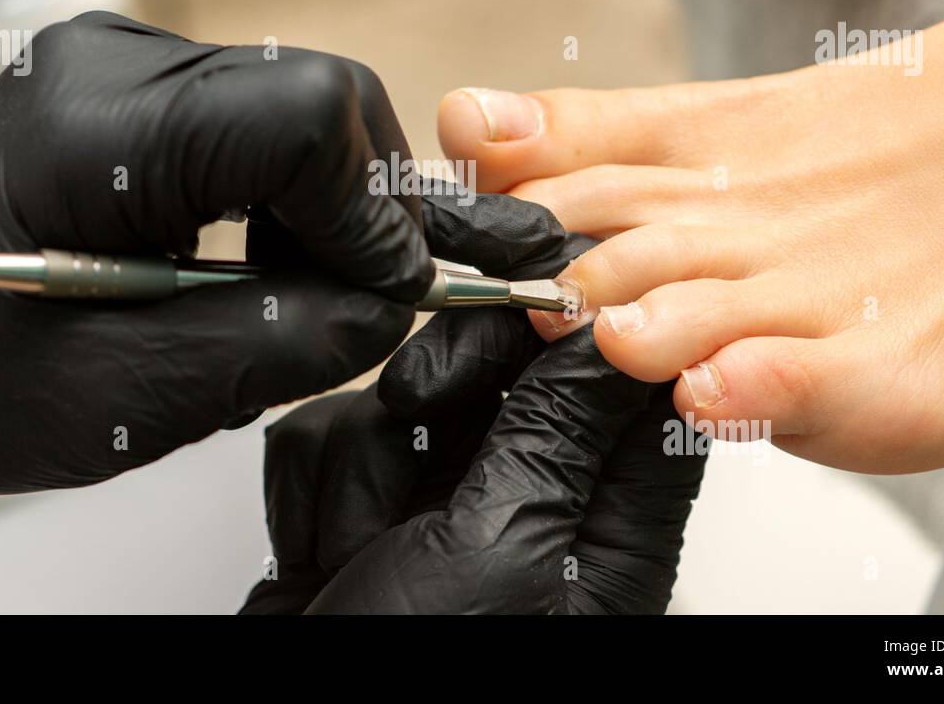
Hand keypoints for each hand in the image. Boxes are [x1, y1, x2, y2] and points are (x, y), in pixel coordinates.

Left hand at [0, 12, 430, 492]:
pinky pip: (259, 117)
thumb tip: (388, 301)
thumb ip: (272, 345)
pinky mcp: (136, 82)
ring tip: (290, 287)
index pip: (301, 115)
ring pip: (301, 102)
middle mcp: (111, 61)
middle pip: (317, 93)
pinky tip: (253, 255)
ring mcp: (122, 59)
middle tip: (349, 297)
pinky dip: (288, 191)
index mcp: (90, 130)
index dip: (367, 210)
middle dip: (360, 203)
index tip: (380, 294)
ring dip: (327, 201)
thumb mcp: (115, 397)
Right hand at [241, 190, 707, 613]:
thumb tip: (608, 326)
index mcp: (605, 520)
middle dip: (442, 389)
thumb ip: (556, 427)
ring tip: (362, 541)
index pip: (624, 378)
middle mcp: (532, 503)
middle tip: (416, 417)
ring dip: (366, 462)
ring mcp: (447, 505)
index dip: (577, 315)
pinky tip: (326, 553)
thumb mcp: (505, 548)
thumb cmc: (426, 680)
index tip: (522, 280)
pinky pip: (341, 435)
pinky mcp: (373, 506)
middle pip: (506, 368)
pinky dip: (319, 489)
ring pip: (409, 394)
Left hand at [432, 0, 943, 471]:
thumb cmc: (883, 165)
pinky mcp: (878, 375)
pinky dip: (760, 390)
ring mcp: (806, 300)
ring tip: (614, 332)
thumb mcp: (730, 124)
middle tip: (517, 286)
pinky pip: (807, 386)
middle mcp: (735, 225)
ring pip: (697, 311)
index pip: (573, 160)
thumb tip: (471, 119)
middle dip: (551, 268)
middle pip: (611, 243)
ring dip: (645, 321)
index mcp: (699, 155)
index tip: (463, 161)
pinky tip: (717, 389)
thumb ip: (603, 132)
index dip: (506, 176)